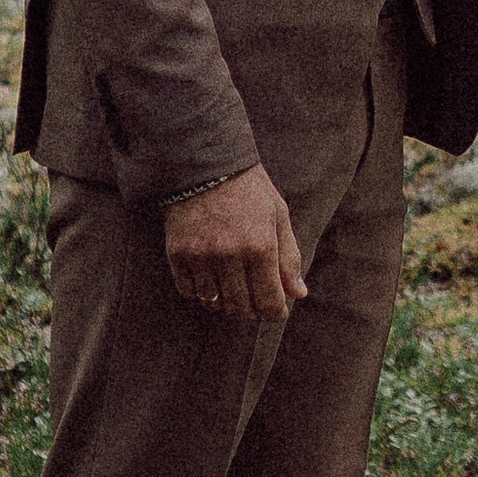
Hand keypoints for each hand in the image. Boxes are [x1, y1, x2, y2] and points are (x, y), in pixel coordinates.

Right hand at [165, 164, 307, 320]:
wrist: (206, 163)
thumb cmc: (249, 189)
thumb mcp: (278, 216)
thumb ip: (289, 257)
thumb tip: (299, 293)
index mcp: (260, 245)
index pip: (268, 300)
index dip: (275, 313)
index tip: (277, 312)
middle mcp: (230, 254)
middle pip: (240, 307)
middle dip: (251, 310)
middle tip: (255, 301)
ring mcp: (201, 255)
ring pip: (214, 303)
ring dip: (225, 303)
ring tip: (233, 289)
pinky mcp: (178, 253)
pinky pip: (188, 291)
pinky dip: (200, 292)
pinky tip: (210, 279)